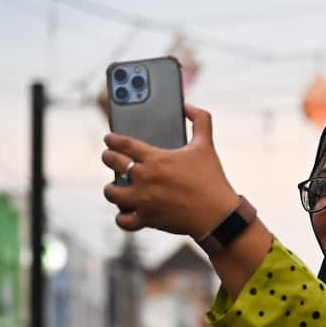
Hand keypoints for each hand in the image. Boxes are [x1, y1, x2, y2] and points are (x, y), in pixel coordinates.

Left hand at [101, 105, 238, 237]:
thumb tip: (187, 106)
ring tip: (114, 187)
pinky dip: (122, 217)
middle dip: (107, 157)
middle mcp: (145, 177)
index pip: (123, 143)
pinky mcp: (147, 219)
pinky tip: (125, 212)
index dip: (112, 139)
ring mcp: (143, 200)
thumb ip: (200, 120)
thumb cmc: (212, 179)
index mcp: (156, 158)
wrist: (218, 214)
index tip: (109, 138)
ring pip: (112, 192)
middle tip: (108, 157)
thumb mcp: (207, 145)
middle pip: (112, 163)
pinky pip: (123, 220)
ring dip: (111, 189)